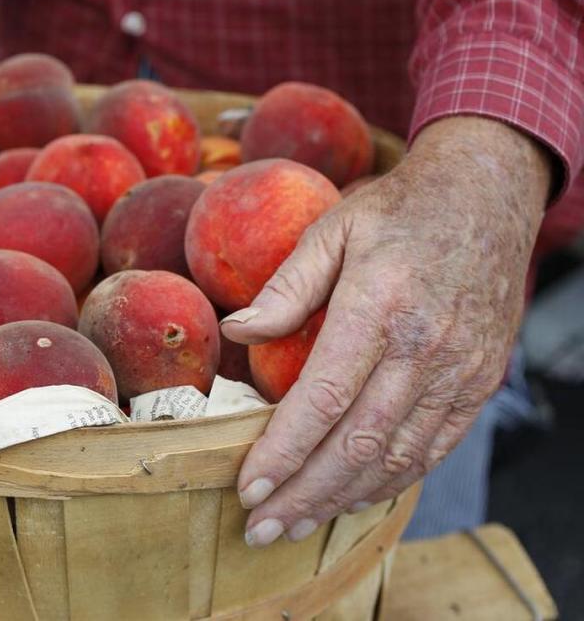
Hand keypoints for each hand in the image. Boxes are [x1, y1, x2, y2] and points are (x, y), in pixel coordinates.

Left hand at [223, 116, 550, 546]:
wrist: (488, 195)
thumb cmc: (400, 210)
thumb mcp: (333, 228)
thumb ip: (286, 286)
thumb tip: (236, 330)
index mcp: (380, 306)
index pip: (324, 399)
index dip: (284, 452)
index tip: (248, 487)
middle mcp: (423, 347)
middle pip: (358, 443)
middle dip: (304, 495)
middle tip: (260, 529)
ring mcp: (458, 370)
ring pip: (397, 458)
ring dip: (343, 500)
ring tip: (297, 526)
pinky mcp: (478, 381)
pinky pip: (434, 449)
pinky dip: (392, 482)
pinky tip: (353, 498)